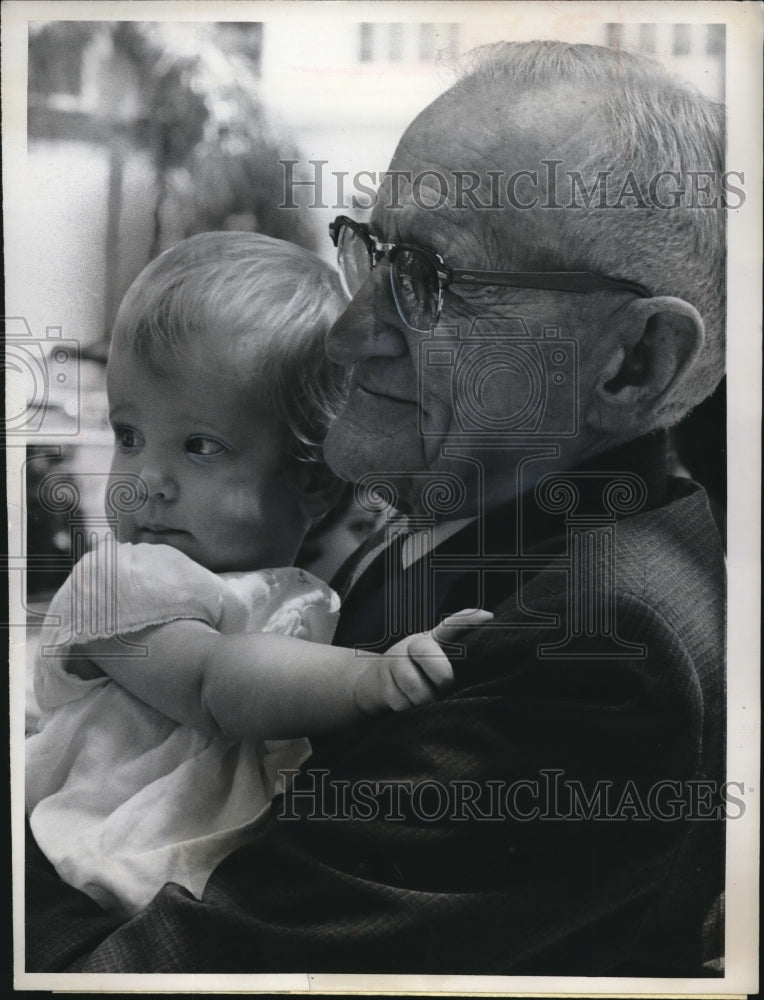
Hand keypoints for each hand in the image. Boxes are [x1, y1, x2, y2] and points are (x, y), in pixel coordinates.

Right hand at [354, 609, 492, 714]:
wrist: (376, 681)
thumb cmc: (417, 671)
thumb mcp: (434, 659)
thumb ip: (455, 652)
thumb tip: (486, 630)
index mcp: (432, 639)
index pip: (450, 626)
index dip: (468, 621)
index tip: (488, 617)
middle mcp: (412, 645)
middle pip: (427, 653)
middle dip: (441, 676)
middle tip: (444, 687)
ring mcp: (395, 661)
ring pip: (414, 685)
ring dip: (425, 699)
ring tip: (427, 699)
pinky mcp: (381, 681)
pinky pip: (401, 702)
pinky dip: (408, 708)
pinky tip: (408, 702)